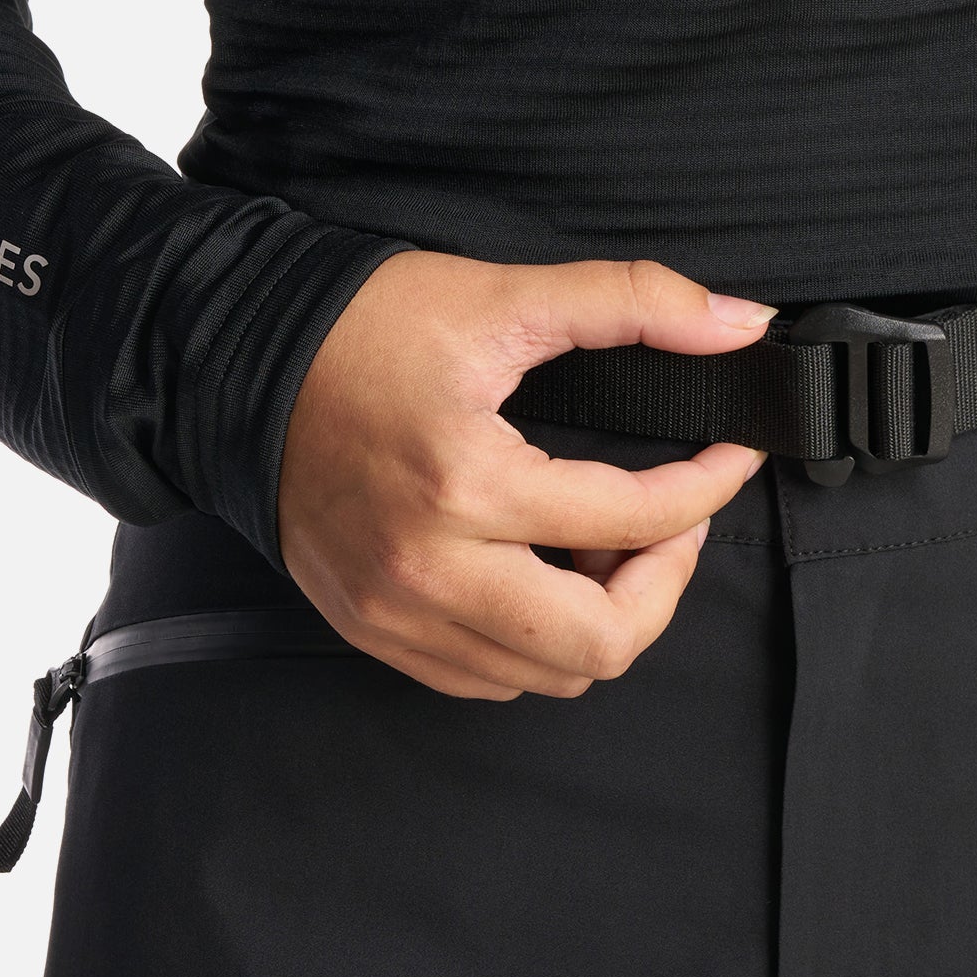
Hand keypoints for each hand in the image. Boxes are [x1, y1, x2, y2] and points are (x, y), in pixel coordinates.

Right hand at [277, 250, 774, 699]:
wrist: (236, 369)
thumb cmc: (359, 330)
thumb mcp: (500, 297)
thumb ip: (633, 302)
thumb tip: (740, 325)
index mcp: (467, 484)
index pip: (634, 518)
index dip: (709, 486)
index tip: (731, 455)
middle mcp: (430, 571)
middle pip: (601, 641)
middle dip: (664, 582)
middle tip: (670, 523)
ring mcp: (398, 614)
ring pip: (551, 674)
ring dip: (603, 617)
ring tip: (602, 546)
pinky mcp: (377, 632)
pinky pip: (490, 679)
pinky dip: (539, 642)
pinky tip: (541, 577)